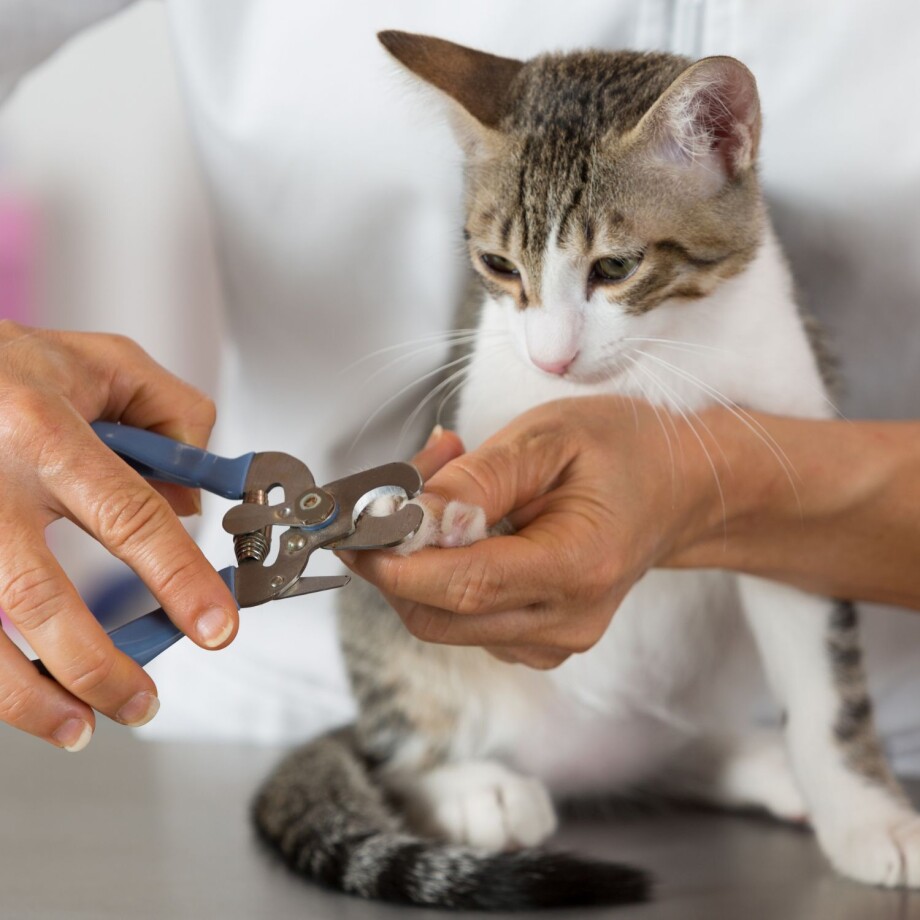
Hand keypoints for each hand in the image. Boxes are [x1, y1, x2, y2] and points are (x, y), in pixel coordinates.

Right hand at [0, 322, 237, 750]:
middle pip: (36, 595)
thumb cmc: (16, 364)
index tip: (217, 627)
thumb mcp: (108, 364)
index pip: (128, 515)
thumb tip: (192, 504)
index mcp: (45, 427)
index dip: (179, 578)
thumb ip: (172, 420)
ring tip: (82, 728)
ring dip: (29, 696)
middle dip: (98, 665)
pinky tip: (23, 699)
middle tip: (145, 703)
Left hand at [342, 397, 720, 668]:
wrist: (677, 487)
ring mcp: (556, 640)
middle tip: (392, 496)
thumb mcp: (550, 436)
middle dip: (394, 562)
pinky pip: (466, 620)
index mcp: (578, 567)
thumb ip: (479, 480)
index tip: (352, 529)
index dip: (395, 562)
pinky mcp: (540, 640)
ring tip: (446, 491)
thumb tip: (411, 518)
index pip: (464, 585)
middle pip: (440, 616)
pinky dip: (444, 576)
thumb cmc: (622, 451)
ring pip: (445, 621)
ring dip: (419, 563)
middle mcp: (567, 621)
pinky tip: (466, 527)